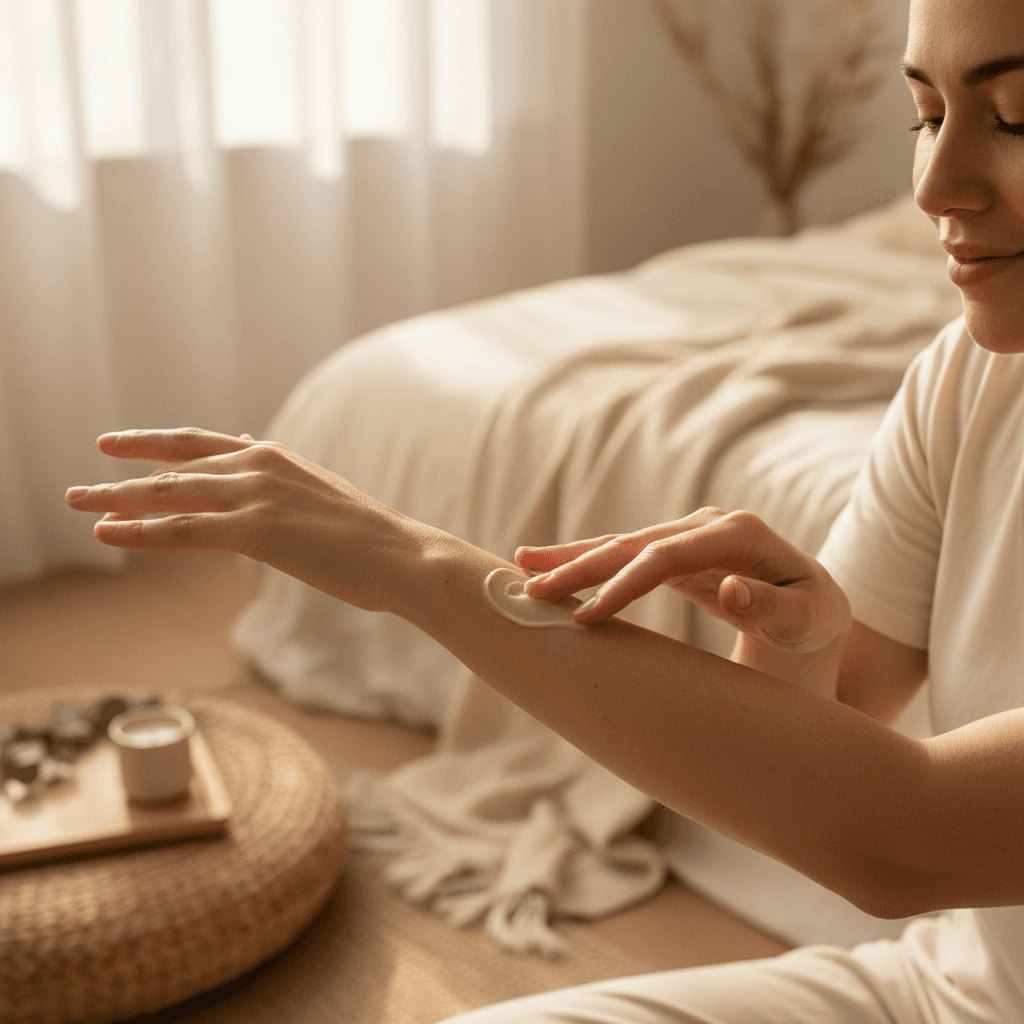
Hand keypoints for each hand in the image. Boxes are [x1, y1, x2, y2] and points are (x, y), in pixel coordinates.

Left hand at [65, 428, 426, 614]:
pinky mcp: (256, 531)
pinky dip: (140, 532)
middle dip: (121, 475)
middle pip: (173, 467)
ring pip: (170, 495)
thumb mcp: (318, 495)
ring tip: (78, 505)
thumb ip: (280, 480)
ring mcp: (255, 496)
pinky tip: (107, 534)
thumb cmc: (366, 536)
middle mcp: (258, 465)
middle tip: (77, 488)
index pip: (198, 444)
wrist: (400, 554)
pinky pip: (184, 530)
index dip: (152, 444)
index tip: (116, 445)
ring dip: (116, 500)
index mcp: (273, 455)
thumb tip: (251, 460)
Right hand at [516, 508, 849, 655]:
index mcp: (739, 535)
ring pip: (623, 546)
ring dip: (574, 559)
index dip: (625, 584)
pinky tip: (555, 566)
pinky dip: (590, 563)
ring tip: (523, 567)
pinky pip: (627, 557)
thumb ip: (773, 606)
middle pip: (634, 544)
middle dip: (581, 566)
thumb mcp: (809, 620)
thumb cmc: (815, 618)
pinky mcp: (677, 550)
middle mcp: (708, 526)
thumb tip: (729, 588)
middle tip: (532, 589)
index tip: (587, 616)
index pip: (668, 557)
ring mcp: (690, 535)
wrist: (815, 607)